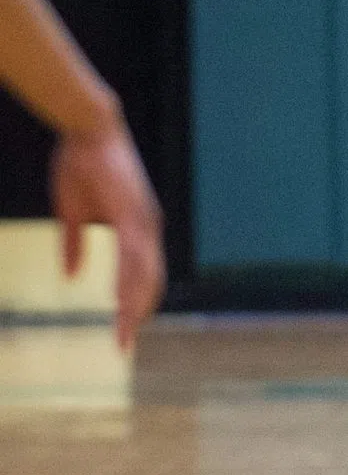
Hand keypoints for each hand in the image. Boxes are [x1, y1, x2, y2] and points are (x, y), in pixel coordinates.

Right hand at [51, 123, 163, 349]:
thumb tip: (72, 275)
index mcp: (136, 230)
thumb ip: (74, 245)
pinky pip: (132, 254)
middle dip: (136, 314)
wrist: (87, 130)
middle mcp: (147, 229)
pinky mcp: (131, 212)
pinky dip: (129, 279)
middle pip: (148, 281)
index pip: (140, 276)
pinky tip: (122, 300)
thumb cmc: (80, 167)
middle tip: (122, 344)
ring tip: (123, 332)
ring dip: (133, 304)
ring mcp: (142, 221)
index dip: (131, 303)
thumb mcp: (72, 213)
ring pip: (144, 273)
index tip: (120, 332)